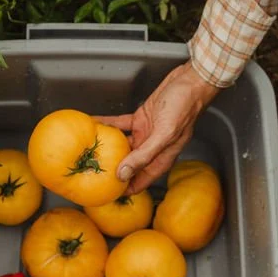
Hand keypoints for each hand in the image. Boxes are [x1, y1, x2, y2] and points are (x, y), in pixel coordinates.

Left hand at [96, 61, 219, 193]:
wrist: (189, 82)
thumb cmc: (185, 107)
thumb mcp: (164, 134)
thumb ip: (144, 155)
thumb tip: (123, 174)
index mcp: (161, 158)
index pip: (140, 181)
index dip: (125, 189)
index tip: (106, 194)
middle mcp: (152, 148)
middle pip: (128, 165)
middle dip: (111, 169)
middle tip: (91, 172)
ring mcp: (145, 134)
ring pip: (122, 146)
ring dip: (106, 147)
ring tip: (87, 150)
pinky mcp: (140, 119)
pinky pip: (120, 125)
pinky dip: (107, 124)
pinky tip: (95, 124)